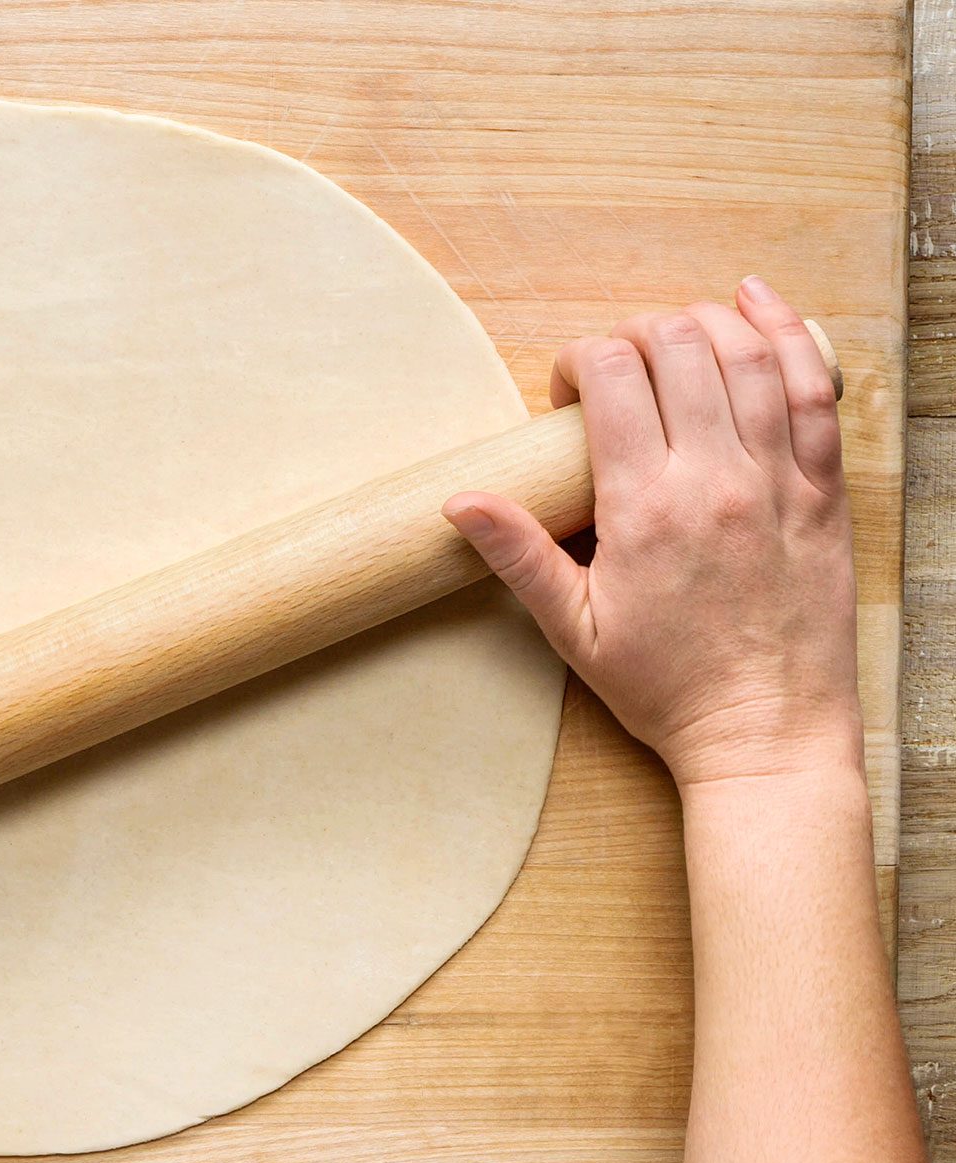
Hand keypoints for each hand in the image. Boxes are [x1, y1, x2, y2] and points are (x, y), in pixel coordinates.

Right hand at [443, 276, 860, 788]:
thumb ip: (519, 555)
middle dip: (634, 335)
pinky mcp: (823, 490)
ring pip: (746, 354)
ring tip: (672, 337)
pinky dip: (789, 334)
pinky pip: (814, 388)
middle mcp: (717, 480)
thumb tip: (461, 500)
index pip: (613, 377)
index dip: (581, 360)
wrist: (766, 734)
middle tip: (617, 371)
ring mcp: (779, 480)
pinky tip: (757, 306)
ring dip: (702, 324)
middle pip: (678, 346)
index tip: (569, 394)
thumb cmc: (668, 688)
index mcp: (646, 508)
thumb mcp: (573, 630)